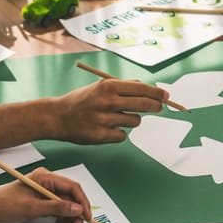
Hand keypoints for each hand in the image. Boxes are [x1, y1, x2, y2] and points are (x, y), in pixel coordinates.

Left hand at [0, 168, 91, 222]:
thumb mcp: (31, 208)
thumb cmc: (3, 205)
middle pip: (71, 198)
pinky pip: (57, 211)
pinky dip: (61, 220)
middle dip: (76, 215)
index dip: (82, 202)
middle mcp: (47, 184)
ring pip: (65, 206)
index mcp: (46, 178)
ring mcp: (44, 194)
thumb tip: (77, 209)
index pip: (72, 187)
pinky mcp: (40, 203)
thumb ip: (56, 208)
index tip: (87, 217)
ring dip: (69, 219)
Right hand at [51, 79, 167, 143]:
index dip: (157, 93)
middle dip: (155, 107)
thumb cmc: (82, 100)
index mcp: (108, 86)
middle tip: (159, 108)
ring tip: (117, 117)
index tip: (166, 96)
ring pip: (134, 122)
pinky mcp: (101, 136)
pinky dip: (118, 133)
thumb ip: (124, 87)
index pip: (141, 89)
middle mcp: (107, 101)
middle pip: (143, 105)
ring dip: (131, 120)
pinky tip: (107, 128)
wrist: (57, 116)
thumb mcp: (100, 87)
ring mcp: (104, 119)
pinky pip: (122, 136)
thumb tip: (149, 89)